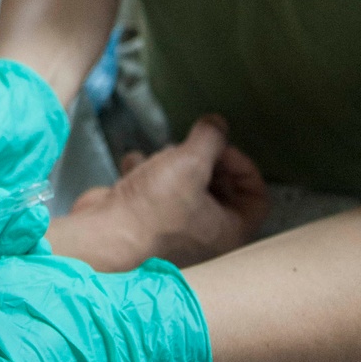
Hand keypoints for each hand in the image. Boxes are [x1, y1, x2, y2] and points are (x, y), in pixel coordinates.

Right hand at [50, 116, 268, 271]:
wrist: (103, 236)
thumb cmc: (154, 209)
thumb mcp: (191, 162)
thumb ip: (211, 138)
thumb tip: (217, 123)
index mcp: (229, 232)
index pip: (256, 196)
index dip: (242, 164)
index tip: (219, 147)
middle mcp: (205, 237)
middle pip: (219, 188)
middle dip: (203, 160)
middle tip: (189, 148)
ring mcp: (173, 231)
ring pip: (185, 186)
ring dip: (172, 164)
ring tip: (160, 158)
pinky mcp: (145, 223)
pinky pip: (154, 191)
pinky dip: (145, 174)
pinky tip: (135, 166)